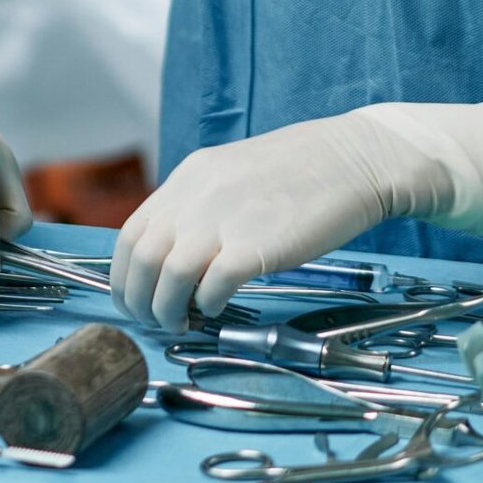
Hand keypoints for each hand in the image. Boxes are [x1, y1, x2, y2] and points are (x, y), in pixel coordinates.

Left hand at [109, 102, 482, 329]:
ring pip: (167, 277)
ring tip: (180, 322)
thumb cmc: (304, 171)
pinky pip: (210, 287)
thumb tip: (176, 247)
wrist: (357, 159)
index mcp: (190, 176)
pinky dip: (206, 305)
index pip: (132, 232)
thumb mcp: (236, 172)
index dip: (124, 275)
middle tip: (151, 321)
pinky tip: (216, 308)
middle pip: (141, 258)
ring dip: (166, 310)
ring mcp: (225, 219)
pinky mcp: (255, 245)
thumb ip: (202, 203)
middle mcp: (198, 195)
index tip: (133, 298)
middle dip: (137, 300)